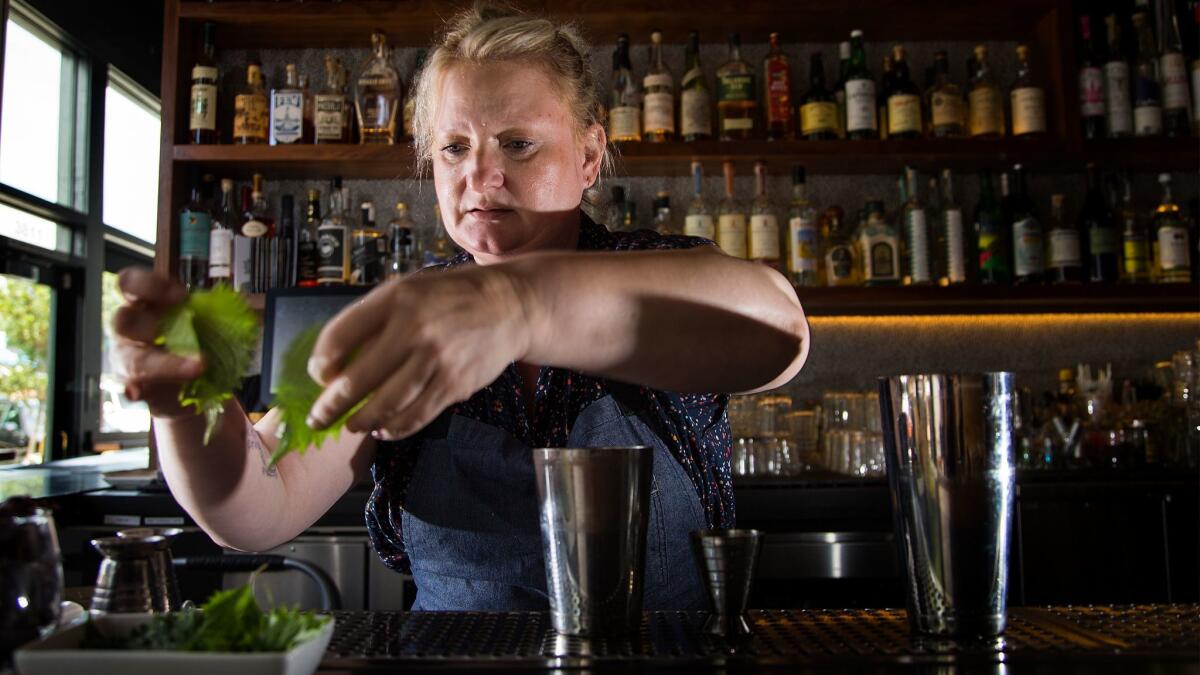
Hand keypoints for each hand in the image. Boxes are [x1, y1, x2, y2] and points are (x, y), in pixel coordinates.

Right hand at [110, 267, 204, 418]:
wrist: (191, 381)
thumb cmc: (191, 340)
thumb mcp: (201, 322)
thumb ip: (209, 312)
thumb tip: (238, 304)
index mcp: (143, 305)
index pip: (130, 283)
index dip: (150, 285)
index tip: (180, 295)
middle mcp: (129, 330)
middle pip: (123, 320)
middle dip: (147, 324)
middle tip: (172, 332)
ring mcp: (128, 359)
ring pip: (132, 359)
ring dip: (164, 363)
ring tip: (197, 367)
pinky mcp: (134, 386)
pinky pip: (128, 389)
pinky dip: (134, 390)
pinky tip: (139, 392)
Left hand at [306, 265, 533, 439]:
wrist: (509, 306)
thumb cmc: (450, 298)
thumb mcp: (409, 290)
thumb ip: (374, 317)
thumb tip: (334, 360)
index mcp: (396, 299)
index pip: (340, 335)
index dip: (322, 363)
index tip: (319, 376)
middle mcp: (415, 329)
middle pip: (358, 380)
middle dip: (331, 406)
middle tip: (318, 419)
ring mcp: (437, 360)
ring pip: (385, 404)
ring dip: (361, 421)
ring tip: (351, 426)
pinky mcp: (455, 384)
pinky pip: (416, 415)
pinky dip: (395, 428)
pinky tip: (383, 430)